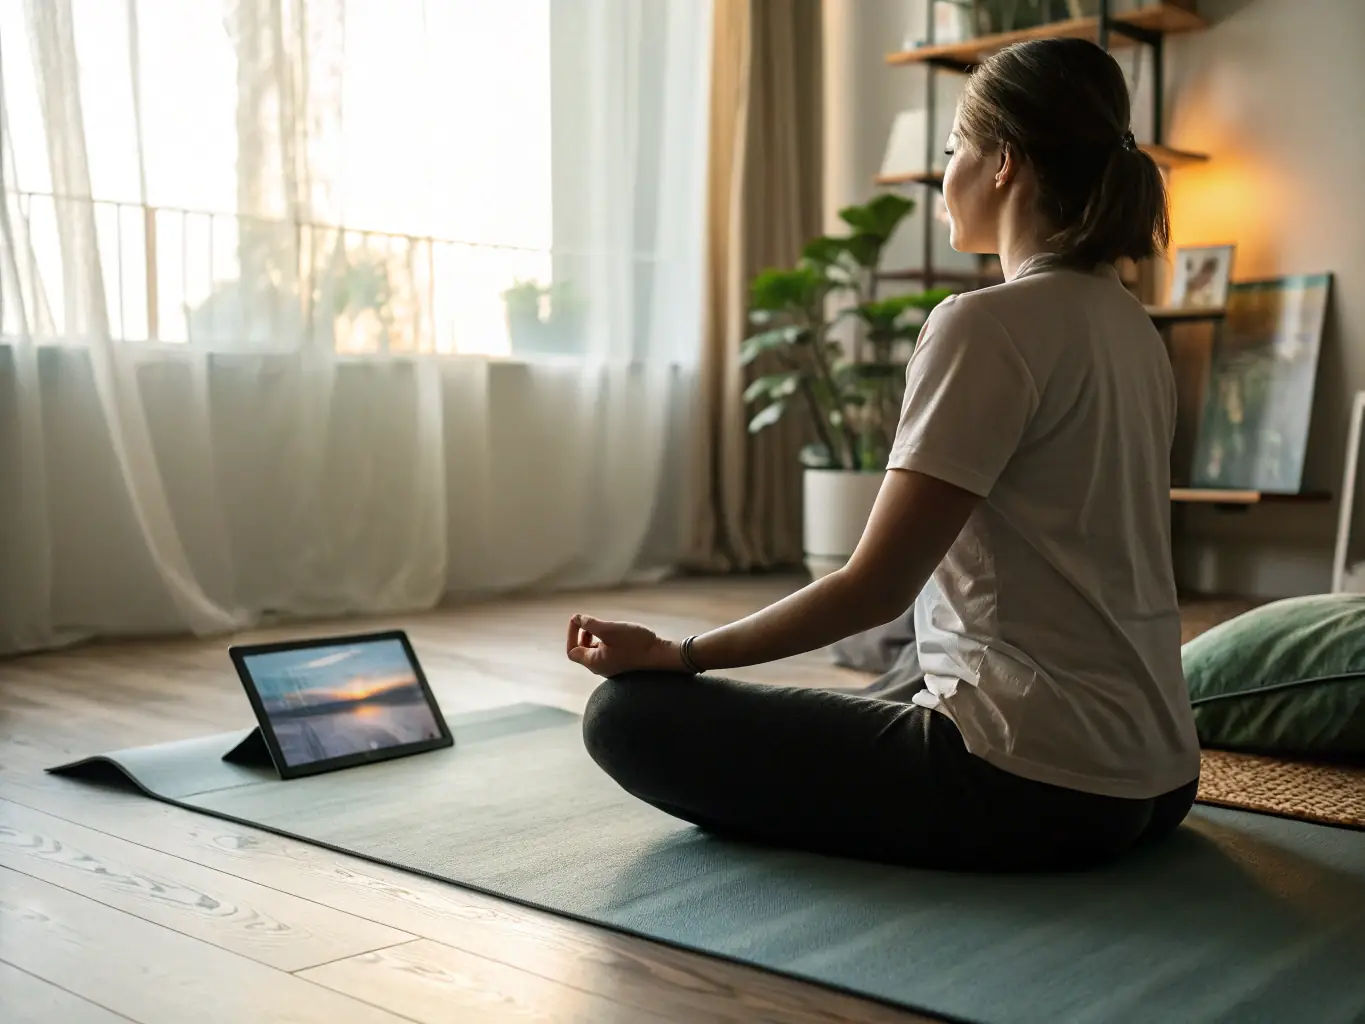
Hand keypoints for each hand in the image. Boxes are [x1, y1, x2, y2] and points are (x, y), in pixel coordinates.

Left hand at [565, 614, 682, 677]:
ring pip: (595, 651)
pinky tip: (618, 632)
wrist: (662, 656)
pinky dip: (606, 641)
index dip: (571, 634)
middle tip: (591, 622)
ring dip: (595, 637)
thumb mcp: (610, 630)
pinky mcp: (623, 664)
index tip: (578, 620)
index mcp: (594, 663)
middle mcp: (601, 668)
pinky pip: (607, 652)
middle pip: (582, 651)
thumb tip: (576, 618)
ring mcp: (612, 667)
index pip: (572, 651)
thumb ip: (590, 624)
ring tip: (606, 625)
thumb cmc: (636, 644)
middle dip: (583, 634)